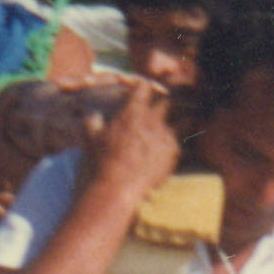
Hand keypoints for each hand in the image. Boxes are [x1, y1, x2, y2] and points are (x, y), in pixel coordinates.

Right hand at [89, 77, 182, 209]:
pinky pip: (181, 140)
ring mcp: (165, 134)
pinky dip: (178, 140)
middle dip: (164, 103)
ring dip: (180, 119)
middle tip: (161, 109)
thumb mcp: (91, 137)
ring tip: (179, 122)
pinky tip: (175, 145)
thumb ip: (93, 121)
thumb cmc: (102, 161)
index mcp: (132, 112)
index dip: (143, 89)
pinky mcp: (173, 151)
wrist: (119, 185)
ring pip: (182, 118)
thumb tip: (93, 115)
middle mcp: (151, 119)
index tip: (142, 93)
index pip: (144, 87)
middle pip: (166, 101)